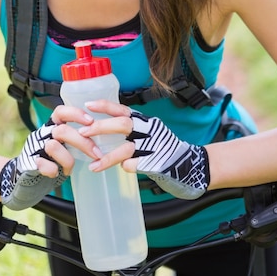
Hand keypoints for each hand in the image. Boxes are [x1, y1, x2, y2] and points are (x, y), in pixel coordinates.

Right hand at [0, 106, 100, 209]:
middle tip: (96, 154)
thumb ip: (76, 137)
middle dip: (82, 142)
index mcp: (52, 126)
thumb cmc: (52, 160)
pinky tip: (55, 174)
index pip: (61, 111)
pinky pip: (43, 164)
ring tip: (69, 169)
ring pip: (53, 146)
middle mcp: (43, 133)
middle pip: (62, 130)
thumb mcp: (64, 144)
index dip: (76, 114)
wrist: (25, 179)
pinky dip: (52, 170)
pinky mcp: (28, 163)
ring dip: (67, 160)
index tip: (91, 121)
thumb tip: (103, 133)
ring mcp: (35, 148)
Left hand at [80, 101, 209, 199]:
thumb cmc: (165, 151)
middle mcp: (150, 130)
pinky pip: (136, 165)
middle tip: (83, 132)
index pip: (123, 109)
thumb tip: (103, 129)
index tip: (87, 105)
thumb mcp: (149, 134)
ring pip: (126, 148)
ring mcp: (154, 147)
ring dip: (107, 158)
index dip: (105, 106)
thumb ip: (132, 131)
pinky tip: (123, 170)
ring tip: (94, 166)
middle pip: (123, 124)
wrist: (193, 166)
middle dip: (101, 128)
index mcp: (146, 122)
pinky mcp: (158, 163)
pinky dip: (127, 167)